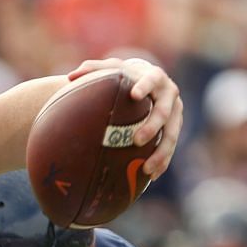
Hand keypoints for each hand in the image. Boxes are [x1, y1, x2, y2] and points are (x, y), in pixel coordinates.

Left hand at [67, 57, 183, 178]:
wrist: (149, 82)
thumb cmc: (125, 76)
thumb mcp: (112, 69)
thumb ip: (93, 69)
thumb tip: (70, 76)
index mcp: (155, 77)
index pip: (152, 80)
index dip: (145, 86)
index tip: (134, 95)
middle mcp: (170, 94)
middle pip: (164, 112)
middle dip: (152, 126)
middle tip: (136, 140)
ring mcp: (175, 113)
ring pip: (171, 134)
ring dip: (161, 152)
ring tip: (146, 168)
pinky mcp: (174, 127)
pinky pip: (170, 147)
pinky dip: (162, 161)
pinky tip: (151, 176)